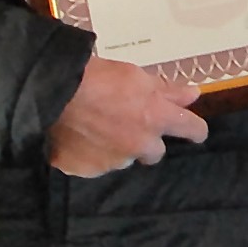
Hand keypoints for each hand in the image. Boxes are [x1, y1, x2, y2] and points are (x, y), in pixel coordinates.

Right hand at [46, 55, 208, 175]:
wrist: (52, 92)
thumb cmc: (97, 77)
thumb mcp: (136, 76)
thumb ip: (167, 90)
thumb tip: (193, 95)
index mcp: (156, 119)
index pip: (192, 130)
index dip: (195, 130)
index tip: (193, 130)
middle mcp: (139, 145)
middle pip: (155, 152)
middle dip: (146, 141)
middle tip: (128, 124)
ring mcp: (113, 161)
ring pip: (123, 159)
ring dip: (117, 147)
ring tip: (96, 128)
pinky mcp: (87, 170)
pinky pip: (94, 166)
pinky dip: (90, 155)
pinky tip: (78, 139)